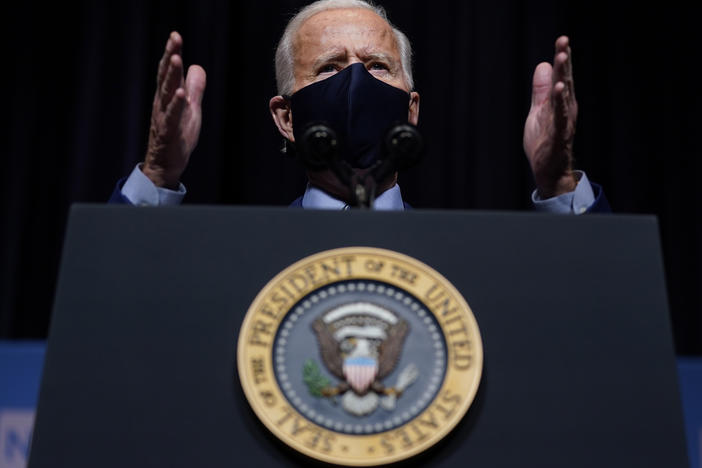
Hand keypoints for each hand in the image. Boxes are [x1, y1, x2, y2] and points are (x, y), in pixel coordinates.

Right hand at [143, 31, 205, 188]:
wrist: (166, 163)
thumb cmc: (177, 135)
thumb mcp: (190, 108)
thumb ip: (194, 88)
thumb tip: (197, 66)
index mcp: (167, 96)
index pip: (169, 71)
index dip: (172, 52)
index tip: (175, 35)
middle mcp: (162, 103)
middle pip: (166, 76)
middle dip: (170, 56)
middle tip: (174, 38)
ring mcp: (164, 116)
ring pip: (167, 92)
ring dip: (172, 75)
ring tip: (176, 59)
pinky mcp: (169, 131)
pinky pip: (173, 116)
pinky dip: (177, 104)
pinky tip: (181, 94)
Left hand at [523, 36, 577, 197]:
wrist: (549, 170)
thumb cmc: (545, 140)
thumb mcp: (538, 111)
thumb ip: (541, 90)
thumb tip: (544, 64)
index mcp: (561, 103)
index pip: (563, 76)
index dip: (562, 58)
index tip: (562, 39)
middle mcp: (566, 109)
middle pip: (566, 80)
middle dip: (565, 60)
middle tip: (564, 40)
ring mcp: (563, 122)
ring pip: (564, 96)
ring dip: (564, 76)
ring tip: (562, 58)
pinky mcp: (558, 135)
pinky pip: (560, 117)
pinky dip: (560, 103)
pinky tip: (560, 89)